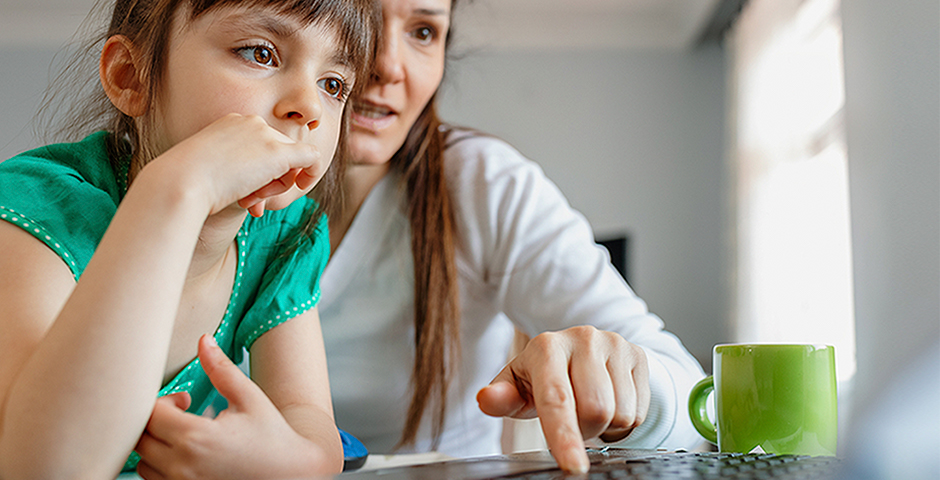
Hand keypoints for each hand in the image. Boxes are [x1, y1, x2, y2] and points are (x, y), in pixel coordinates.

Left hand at [134, 335, 329, 479]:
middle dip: (155, 420)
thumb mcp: (250, 398)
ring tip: (185, 436)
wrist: (291, 475)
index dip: (163, 401)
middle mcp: (182, 466)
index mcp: (197, 437)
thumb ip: (221, 369)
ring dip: (155, 444)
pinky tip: (188, 454)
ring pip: (141, 461)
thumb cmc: (272, 437)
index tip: (186, 399)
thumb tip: (203, 340)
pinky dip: (161, 465)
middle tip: (183, 414)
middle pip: (139, 437)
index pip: (150, 413)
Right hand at [151, 114, 324, 217]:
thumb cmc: (187, 182)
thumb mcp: (210, 169)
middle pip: (278, 153)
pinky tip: (304, 185)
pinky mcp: (279, 153)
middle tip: (251, 201)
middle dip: (270, 181)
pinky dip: (312, 173)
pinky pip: (312, 158)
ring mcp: (265, 135)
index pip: (261, 146)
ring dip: (276, 186)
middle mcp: (251, 122)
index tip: (245, 192)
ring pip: (291, 160)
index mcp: (232, 123)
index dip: (259, 173)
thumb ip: (236, 170)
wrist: (181, 182)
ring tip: (250, 198)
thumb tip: (255, 183)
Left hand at [476, 326, 649, 472]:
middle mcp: (582, 338)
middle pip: (595, 411)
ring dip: (606, 425)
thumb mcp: (519, 387)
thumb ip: (502, 397)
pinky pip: (640, 410)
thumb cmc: (544, 376)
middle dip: (584, 430)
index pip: (557, 399)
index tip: (572, 466)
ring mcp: (614, 343)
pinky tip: (611, 401)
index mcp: (546, 347)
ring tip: (590, 409)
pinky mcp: (638, 354)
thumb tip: (486, 399)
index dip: (564, 436)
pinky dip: (625, 418)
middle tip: (573, 420)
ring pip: (621, 413)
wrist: (585, 352)